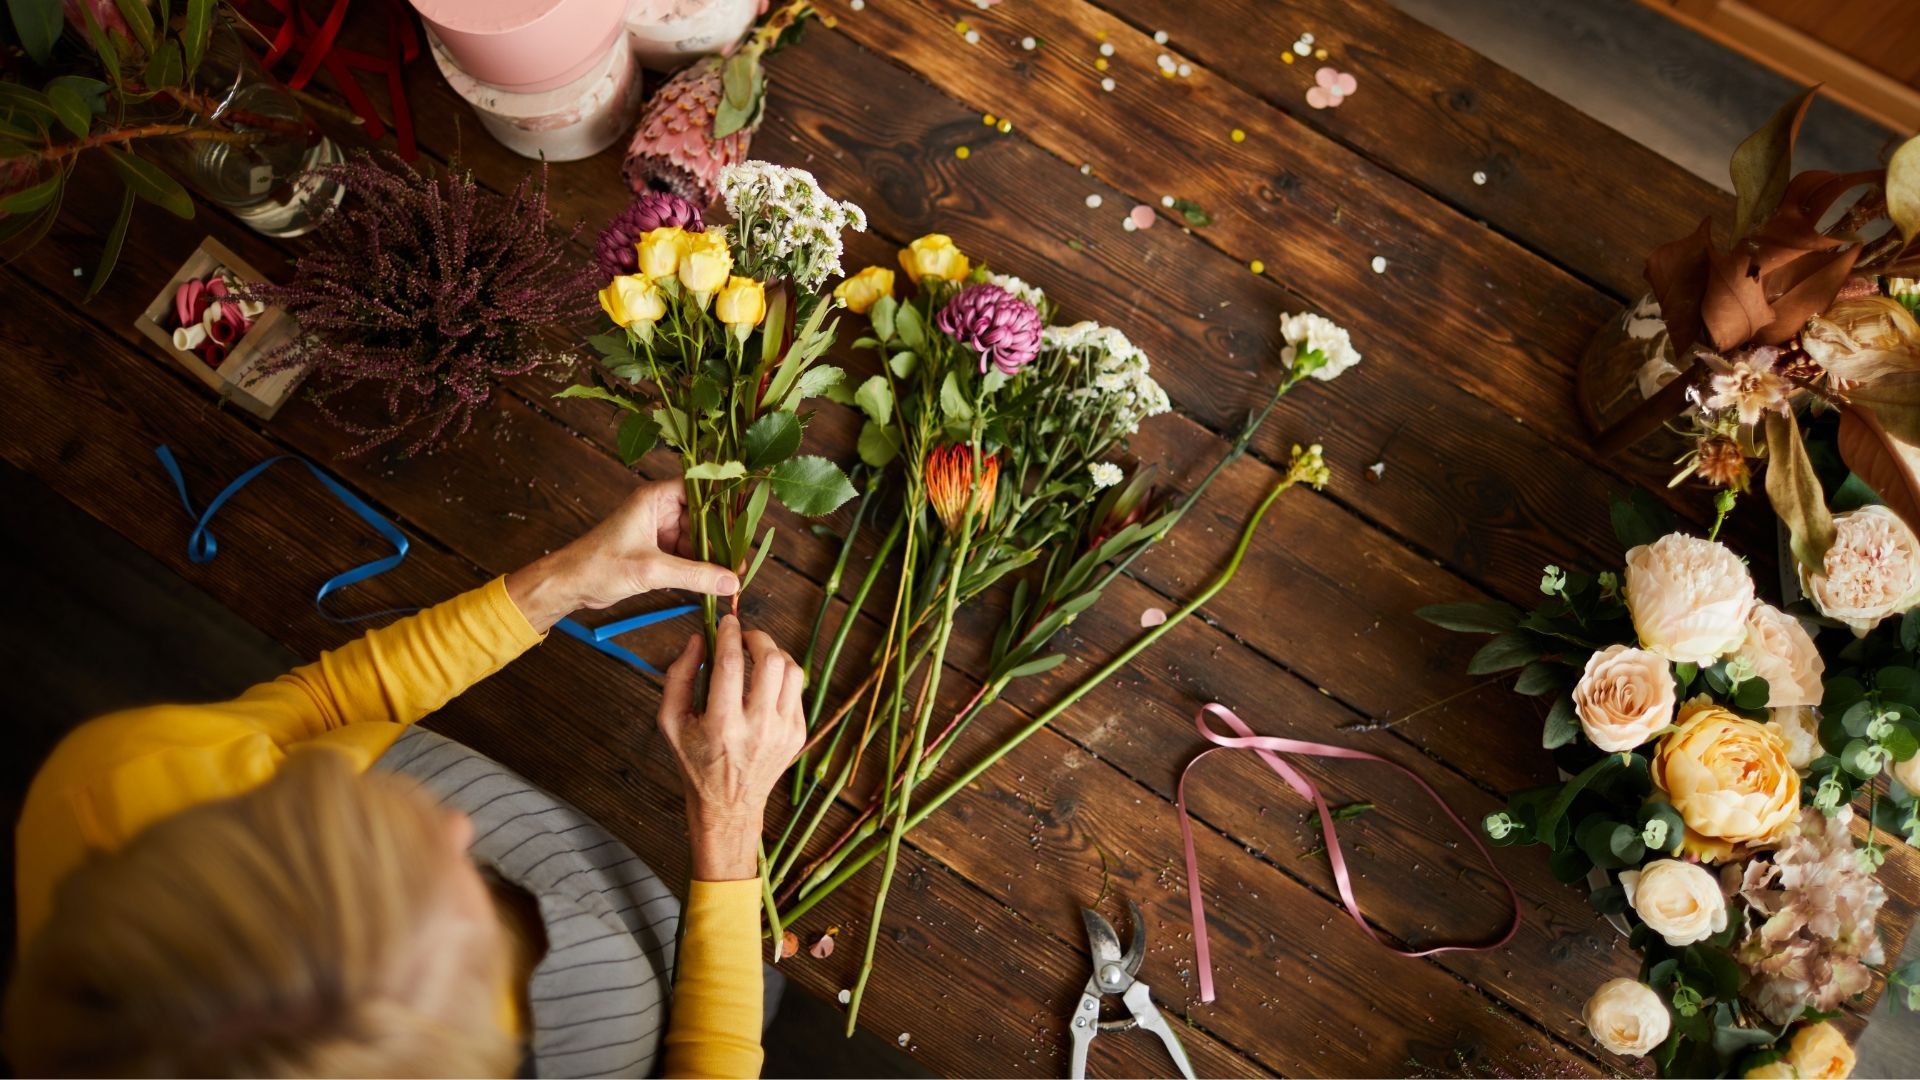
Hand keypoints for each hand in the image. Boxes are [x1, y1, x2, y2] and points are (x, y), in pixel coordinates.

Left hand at [504, 479, 738, 630]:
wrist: (570, 585)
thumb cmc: (599, 566)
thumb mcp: (651, 570)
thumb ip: (694, 575)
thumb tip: (731, 582)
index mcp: (655, 498)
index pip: (700, 490)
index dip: (722, 505)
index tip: (744, 523)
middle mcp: (659, 510)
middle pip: (703, 519)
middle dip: (720, 541)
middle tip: (740, 563)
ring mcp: (658, 530)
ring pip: (697, 540)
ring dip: (712, 558)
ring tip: (730, 578)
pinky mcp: (657, 551)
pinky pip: (687, 555)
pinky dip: (699, 569)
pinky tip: (712, 583)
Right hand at [658, 616, 805, 879]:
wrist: (729, 805)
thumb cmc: (695, 763)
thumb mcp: (671, 723)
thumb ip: (679, 676)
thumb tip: (698, 639)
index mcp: (722, 725)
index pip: (731, 664)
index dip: (730, 634)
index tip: (727, 621)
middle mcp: (758, 728)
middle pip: (770, 661)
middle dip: (758, 638)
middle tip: (745, 635)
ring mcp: (783, 732)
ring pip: (792, 671)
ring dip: (774, 653)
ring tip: (757, 654)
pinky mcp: (798, 735)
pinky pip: (797, 690)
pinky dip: (782, 676)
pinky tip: (765, 680)